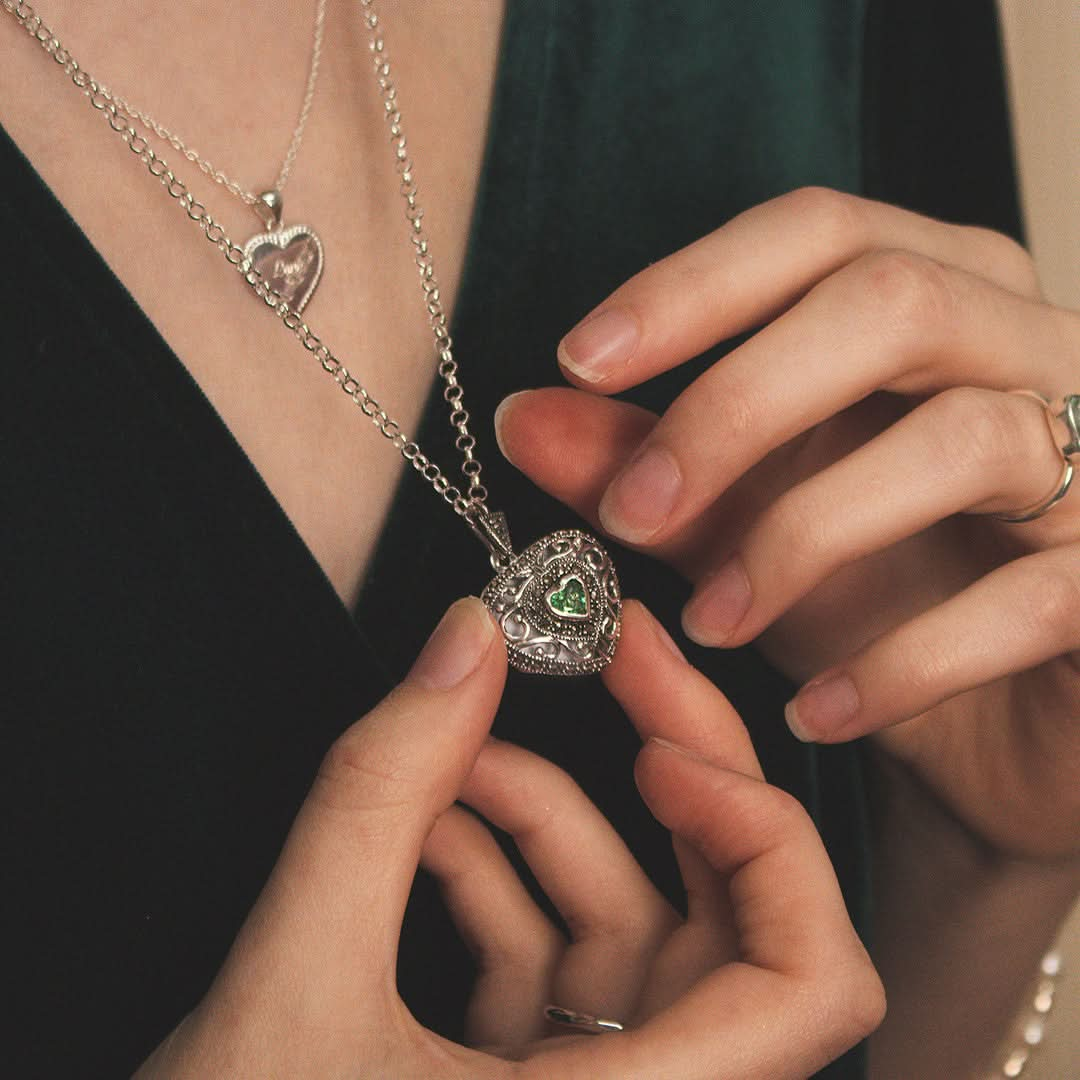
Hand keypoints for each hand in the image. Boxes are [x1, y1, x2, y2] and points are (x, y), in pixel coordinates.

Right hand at [135, 597, 881, 1079]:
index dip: (765, 846)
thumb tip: (466, 639)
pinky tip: (424, 826)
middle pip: (732, 922)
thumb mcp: (293, 980)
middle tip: (616, 652)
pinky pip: (554, 954)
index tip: (661, 753)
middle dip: (676, 768)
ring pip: (625, 925)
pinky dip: (500, 876)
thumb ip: (380, 791)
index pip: (812, 988)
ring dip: (543, 816)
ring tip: (443, 762)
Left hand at [494, 187, 1079, 858]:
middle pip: (888, 304)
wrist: (996, 729)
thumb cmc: (873, 598)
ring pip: (959, 441)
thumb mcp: (740, 524)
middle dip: (736, 407)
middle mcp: (1033, 347)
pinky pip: (1028, 599)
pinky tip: (814, 713)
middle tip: (634, 510)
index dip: (695, 285)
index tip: (578, 357)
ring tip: (712, 623)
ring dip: (802, 539)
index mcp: (938, 298)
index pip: (818, 233)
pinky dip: (900, 663)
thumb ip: (644, 464)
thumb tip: (530, 418)